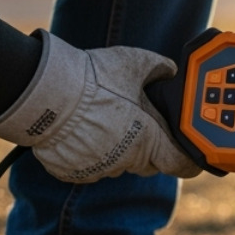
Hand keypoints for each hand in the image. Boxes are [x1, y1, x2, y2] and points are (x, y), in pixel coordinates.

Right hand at [0, 31, 200, 181]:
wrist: (45, 92)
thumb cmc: (93, 79)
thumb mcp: (135, 62)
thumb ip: (159, 68)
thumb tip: (170, 70)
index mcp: (147, 140)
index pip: (179, 164)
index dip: (187, 160)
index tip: (188, 156)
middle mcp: (125, 160)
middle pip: (148, 163)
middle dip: (149, 148)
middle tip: (139, 124)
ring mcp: (97, 168)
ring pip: (117, 164)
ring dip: (116, 149)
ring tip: (103, 120)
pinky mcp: (71, 172)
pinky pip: (88, 167)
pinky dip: (88, 153)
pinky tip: (81, 131)